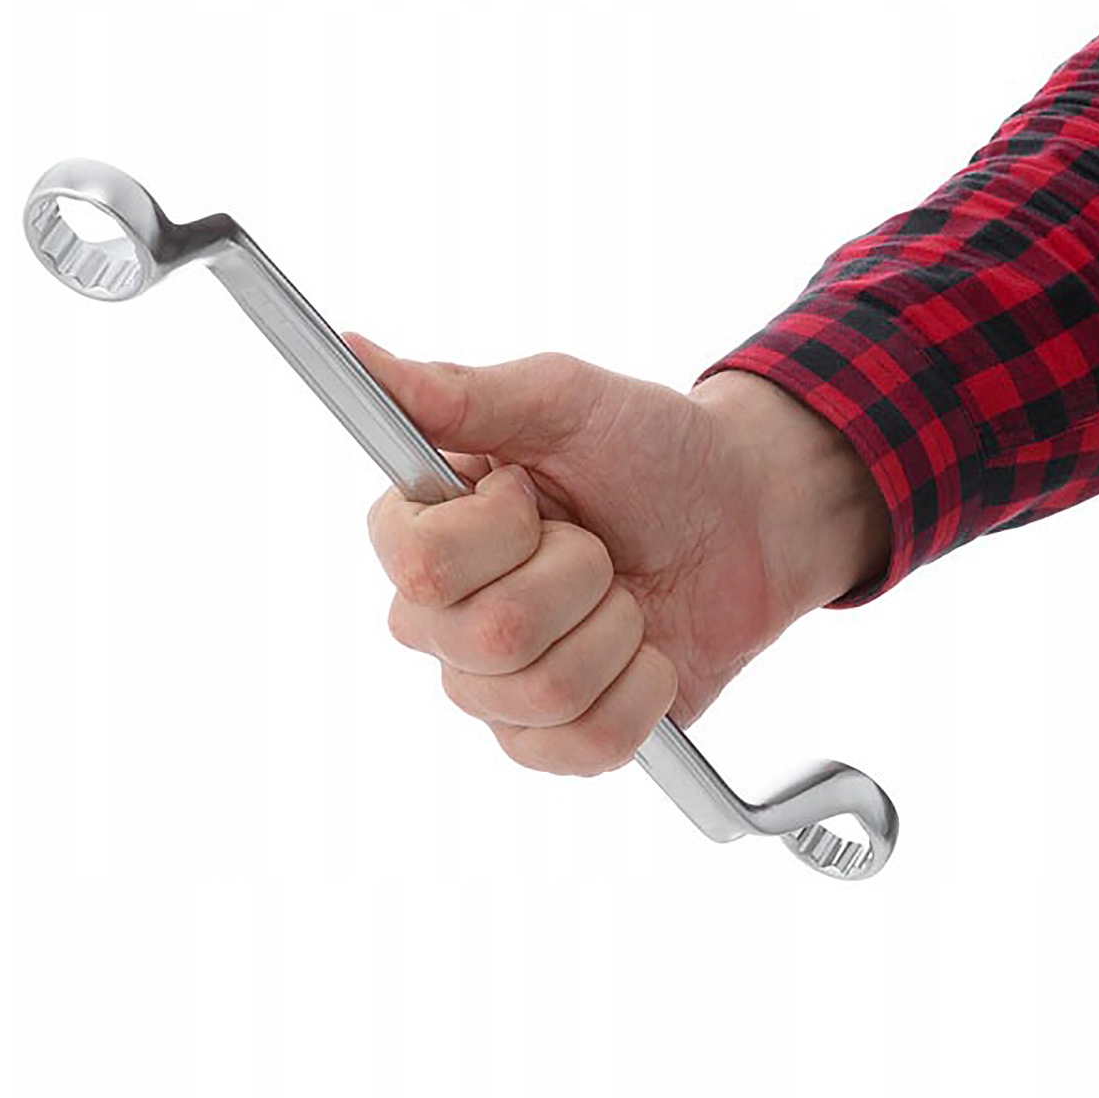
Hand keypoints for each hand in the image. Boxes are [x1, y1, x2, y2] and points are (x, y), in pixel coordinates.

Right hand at [352, 334, 889, 775]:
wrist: (745, 519)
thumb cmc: (650, 451)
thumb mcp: (561, 401)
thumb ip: (457, 393)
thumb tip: (354, 350)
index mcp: (425, 532)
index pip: (419, 565)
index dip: (499, 532)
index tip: (534, 493)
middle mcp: (442, 618)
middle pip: (489, 636)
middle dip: (578, 574)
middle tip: (598, 545)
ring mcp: (494, 690)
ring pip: (544, 692)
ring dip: (616, 629)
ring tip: (624, 594)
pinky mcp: (551, 741)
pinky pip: (586, 747)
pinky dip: (642, 692)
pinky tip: (643, 654)